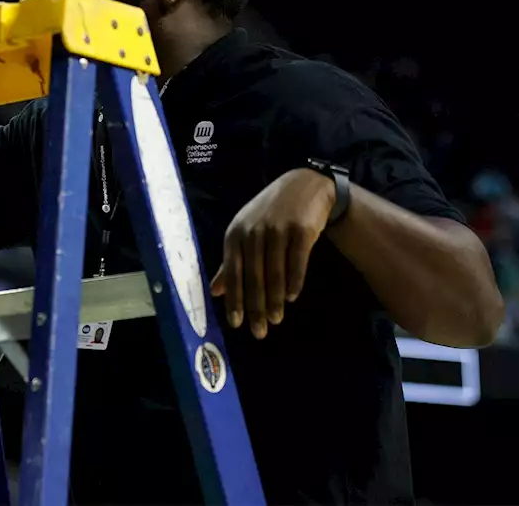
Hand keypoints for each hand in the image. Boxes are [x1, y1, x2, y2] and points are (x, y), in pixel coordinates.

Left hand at [210, 168, 335, 338]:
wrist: (303, 187)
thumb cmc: (269, 214)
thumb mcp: (245, 232)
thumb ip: (231, 262)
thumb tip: (215, 291)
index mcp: (235, 234)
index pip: (233, 272)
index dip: (234, 299)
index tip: (236, 324)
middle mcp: (253, 231)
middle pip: (253, 277)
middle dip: (256, 307)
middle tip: (260, 332)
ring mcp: (278, 229)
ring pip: (275, 272)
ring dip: (276, 300)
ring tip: (277, 319)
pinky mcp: (301, 229)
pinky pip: (297, 261)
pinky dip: (295, 281)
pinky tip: (293, 297)